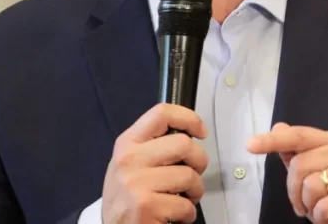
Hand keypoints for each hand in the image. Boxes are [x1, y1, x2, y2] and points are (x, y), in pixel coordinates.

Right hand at [102, 103, 208, 223]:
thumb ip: (153, 146)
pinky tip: (173, 216)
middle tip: (191, 175)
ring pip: (189, 176)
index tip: (200, 131)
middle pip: (184, 144)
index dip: (189, 118)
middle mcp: (129, 160)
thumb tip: (188, 133)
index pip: (161, 114)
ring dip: (194, 192)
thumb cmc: (127, 198)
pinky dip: (187, 214)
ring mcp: (136, 183)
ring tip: (180, 199)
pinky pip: (185, 205)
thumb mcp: (131, 164)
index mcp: (127, 144)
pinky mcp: (146, 206)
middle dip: (198, 162)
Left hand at [247, 123, 327, 223]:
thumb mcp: (316, 175)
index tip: (250, 145)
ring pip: (311, 186)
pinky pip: (323, 207)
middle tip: (307, 205)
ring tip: (325, 211)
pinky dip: (322, 220)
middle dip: (295, 192)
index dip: (274, 141)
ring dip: (310, 207)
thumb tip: (278, 126)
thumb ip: (298, 153)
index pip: (300, 136)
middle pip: (300, 165)